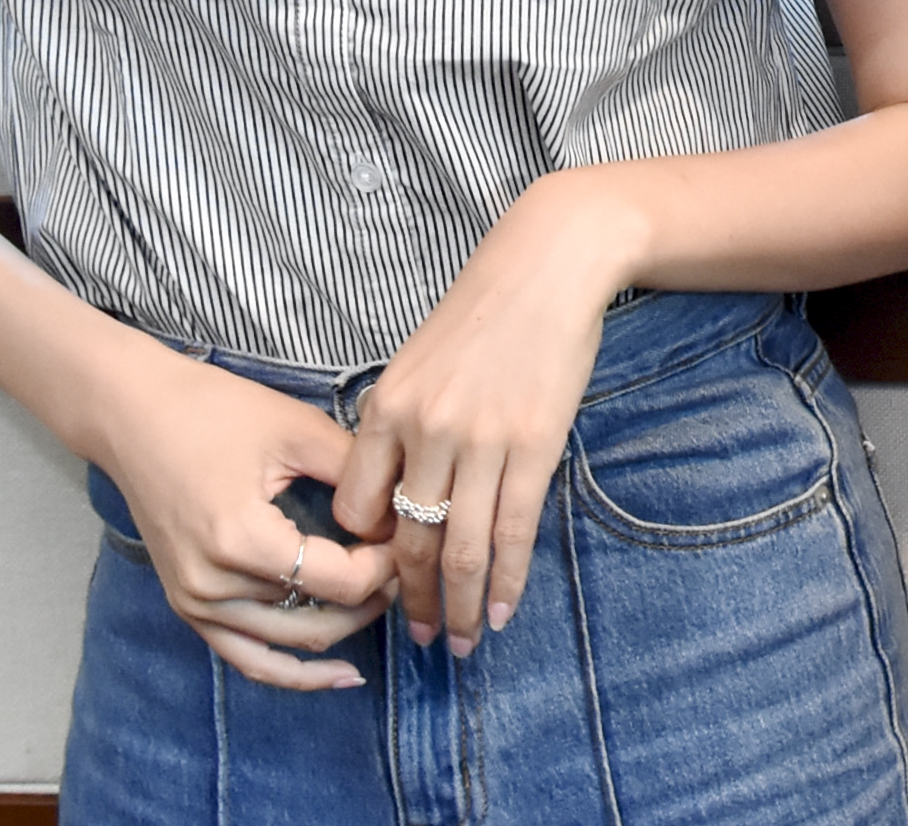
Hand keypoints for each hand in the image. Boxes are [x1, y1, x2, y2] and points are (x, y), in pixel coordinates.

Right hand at [94, 351, 395, 691]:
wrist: (134, 415)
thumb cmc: (213, 411)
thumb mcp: (297, 431)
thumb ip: (357, 476)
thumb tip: (405, 513)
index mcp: (242, 541)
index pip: (340, 581)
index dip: (387, 565)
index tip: (410, 534)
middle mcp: (213, 586)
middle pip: (319, 621)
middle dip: (374, 598)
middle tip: (407, 564)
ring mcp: (196, 603)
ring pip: (289, 645)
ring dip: (343, 629)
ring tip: (384, 600)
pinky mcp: (189, 606)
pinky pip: (248, 658)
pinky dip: (293, 672)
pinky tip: (340, 676)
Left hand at [341, 171, 628, 654]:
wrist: (549, 263)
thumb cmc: (484, 311)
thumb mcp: (418, 360)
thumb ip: (400, 424)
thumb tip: (394, 489)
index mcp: (386, 409)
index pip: (359, 509)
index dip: (368, 554)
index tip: (383, 580)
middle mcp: (425, 431)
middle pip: (407, 541)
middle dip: (414, 602)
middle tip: (422, 641)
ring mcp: (480, 441)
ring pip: (461, 548)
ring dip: (461, 606)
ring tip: (463, 643)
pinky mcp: (533, 444)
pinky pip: (514, 530)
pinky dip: (509, 579)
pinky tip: (504, 610)